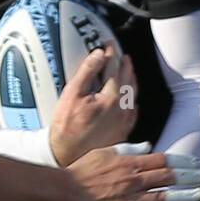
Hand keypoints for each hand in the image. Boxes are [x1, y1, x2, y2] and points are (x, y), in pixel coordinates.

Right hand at [48, 43, 137, 164]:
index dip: (112, 54)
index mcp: (111, 98)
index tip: (110, 46)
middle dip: (125, 65)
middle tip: (121, 55)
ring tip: (127, 71)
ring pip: (133, 95)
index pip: (115, 69)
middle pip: (128, 81)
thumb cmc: (66, 127)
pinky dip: (131, 99)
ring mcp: (124, 122)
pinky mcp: (123, 132)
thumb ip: (87, 71)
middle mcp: (122, 110)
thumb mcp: (72, 93)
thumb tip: (98, 55)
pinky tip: (128, 98)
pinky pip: (133, 111)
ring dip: (130, 81)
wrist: (67, 153)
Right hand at [64, 142, 199, 200]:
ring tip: (199, 195)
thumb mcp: (104, 152)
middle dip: (190, 177)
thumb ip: (128, 150)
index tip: (196, 163)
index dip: (182, 162)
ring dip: (184, 196)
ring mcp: (128, 199)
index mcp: (129, 163)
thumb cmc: (82, 170)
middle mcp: (133, 180)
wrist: (64, 191)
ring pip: (163, 197)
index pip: (162, 160)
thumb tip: (147, 146)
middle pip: (168, 178)